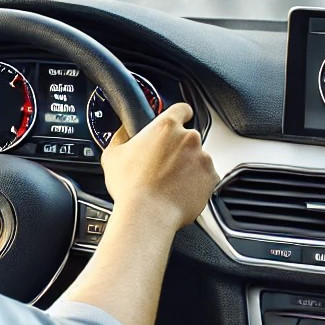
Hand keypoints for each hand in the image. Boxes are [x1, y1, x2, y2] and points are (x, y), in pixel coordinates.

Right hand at [99, 103, 217, 234]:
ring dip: (188, 166)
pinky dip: (197, 182)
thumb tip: (124, 131)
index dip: (179, 115)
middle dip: (179, 148)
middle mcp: (189, 138)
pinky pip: (206, 176)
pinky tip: (180, 191)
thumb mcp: (113, 155)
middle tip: (162, 164)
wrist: (147, 215)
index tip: (176, 122)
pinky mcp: (211, 178)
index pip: (182, 108)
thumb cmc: (130, 187)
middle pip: (188, 136)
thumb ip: (121, 136)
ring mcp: (203, 158)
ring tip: (170, 182)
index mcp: (166, 127)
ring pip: (198, 157)